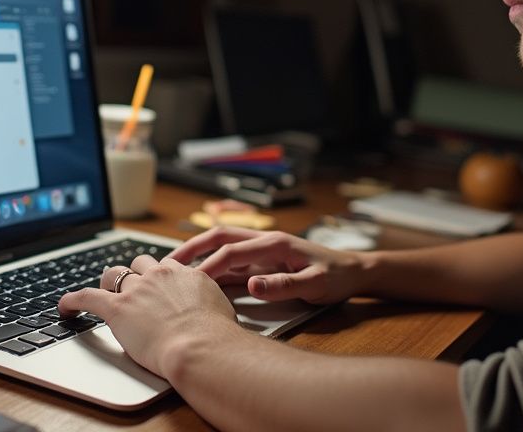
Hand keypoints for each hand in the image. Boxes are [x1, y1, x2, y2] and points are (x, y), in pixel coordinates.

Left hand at [57, 254, 241, 376]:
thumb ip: (208, 303)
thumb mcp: (221, 309)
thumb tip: (210, 311)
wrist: (201, 346)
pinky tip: (65, 306)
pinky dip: (72, 300)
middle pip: (138, 264)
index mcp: (185, 274)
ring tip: (101, 294)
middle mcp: (159, 275)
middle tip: (129, 289)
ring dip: (107, 283)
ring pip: (114, 274)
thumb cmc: (216, 336)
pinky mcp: (117, 308)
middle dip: (132, 274)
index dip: (158, 277)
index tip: (155, 286)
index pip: (165, 266)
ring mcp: (137, 290)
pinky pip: (87, 296)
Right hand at [166, 227, 365, 304]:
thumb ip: (284, 285)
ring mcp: (264, 251)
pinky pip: (234, 262)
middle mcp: (266, 242)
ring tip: (175, 271)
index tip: (188, 281)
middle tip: (168, 263)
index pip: (232, 252)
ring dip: (200, 256)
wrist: (354, 273)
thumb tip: (252, 285)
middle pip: (220, 238)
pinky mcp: (265, 262)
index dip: (208, 266)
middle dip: (193, 248)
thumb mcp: (315, 284)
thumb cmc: (337, 277)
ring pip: (224, 248)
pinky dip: (214, 268)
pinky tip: (201, 281)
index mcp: (275, 243)